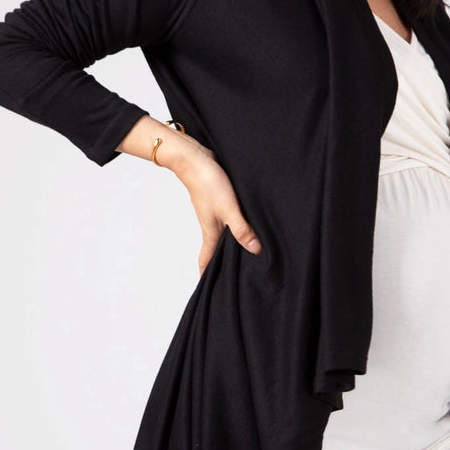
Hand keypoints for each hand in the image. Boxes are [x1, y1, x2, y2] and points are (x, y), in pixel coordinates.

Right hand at [172, 136, 262, 275]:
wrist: (194, 158)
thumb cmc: (208, 183)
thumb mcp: (229, 209)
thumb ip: (241, 229)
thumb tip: (255, 250)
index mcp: (211, 232)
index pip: (206, 261)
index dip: (207, 277)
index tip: (211, 291)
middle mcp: (211, 226)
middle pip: (215, 251)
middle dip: (222, 264)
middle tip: (234, 277)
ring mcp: (214, 214)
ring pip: (222, 235)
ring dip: (230, 245)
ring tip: (245, 254)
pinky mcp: (219, 201)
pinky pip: (227, 221)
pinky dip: (235, 228)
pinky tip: (247, 225)